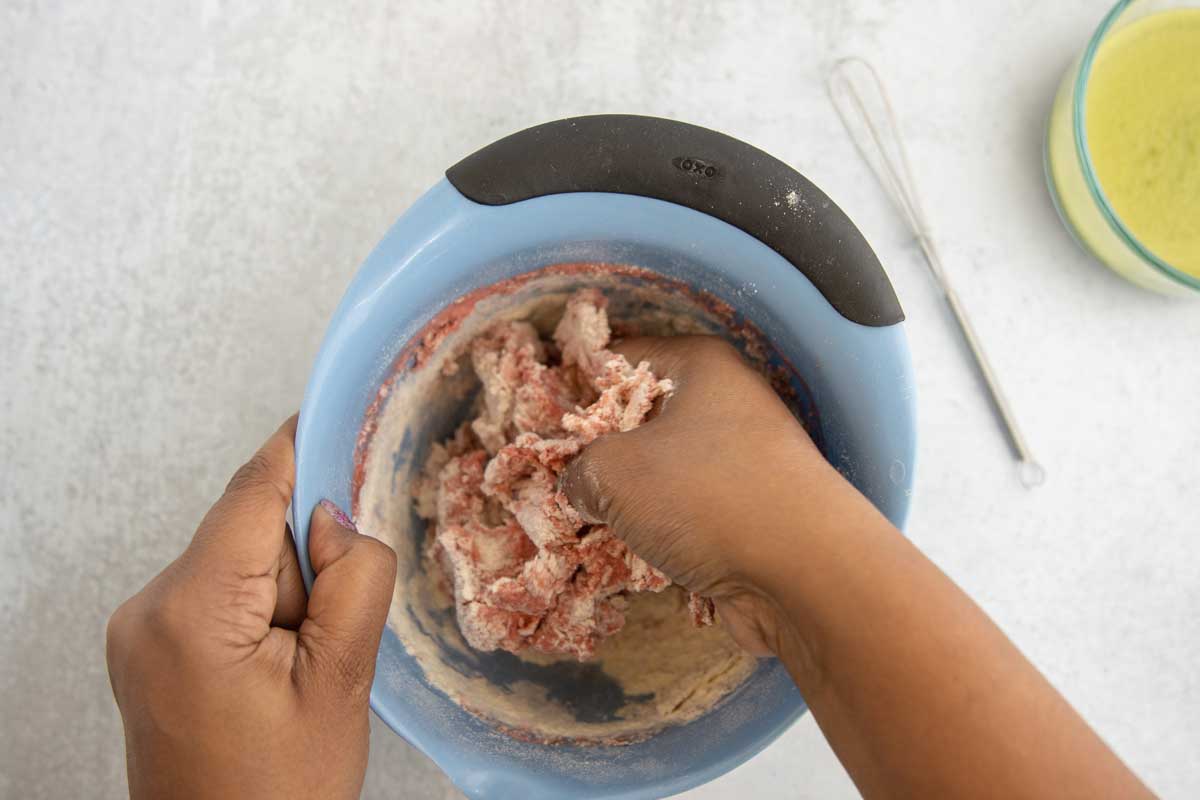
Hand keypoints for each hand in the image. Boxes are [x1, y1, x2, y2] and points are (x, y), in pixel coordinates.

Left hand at [106, 416, 396, 799]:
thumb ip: (351, 580)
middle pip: (251, 527)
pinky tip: (281, 666)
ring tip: (303, 667)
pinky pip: (221, 590)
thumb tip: (337, 514)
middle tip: (334, 631)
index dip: (305, 446)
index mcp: (191, 612)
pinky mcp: (149, 642)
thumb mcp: (341, 682)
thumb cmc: (280, 794)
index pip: (253, 492)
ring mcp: (141, 625)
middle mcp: (148, 607)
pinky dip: (263, 610)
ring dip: (286, 591)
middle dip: (305, 558)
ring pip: (240, 559)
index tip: (345, 410)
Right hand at [566, 337, 1152, 799]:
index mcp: (700, 364)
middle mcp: (726, 401)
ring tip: (575, 513)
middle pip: (639, 414)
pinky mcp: (751, 510)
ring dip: (624, 493)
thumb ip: (577, 468)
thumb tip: (573, 483)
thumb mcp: (615, 472)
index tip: (527, 413)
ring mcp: (743, 458)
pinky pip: (686, 509)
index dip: (567, 382)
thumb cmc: (707, 497)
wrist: (808, 574)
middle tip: (542, 470)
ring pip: (662, 467)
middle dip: (593, 446)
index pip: (615, 356)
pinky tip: (621, 546)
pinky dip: (657, 526)